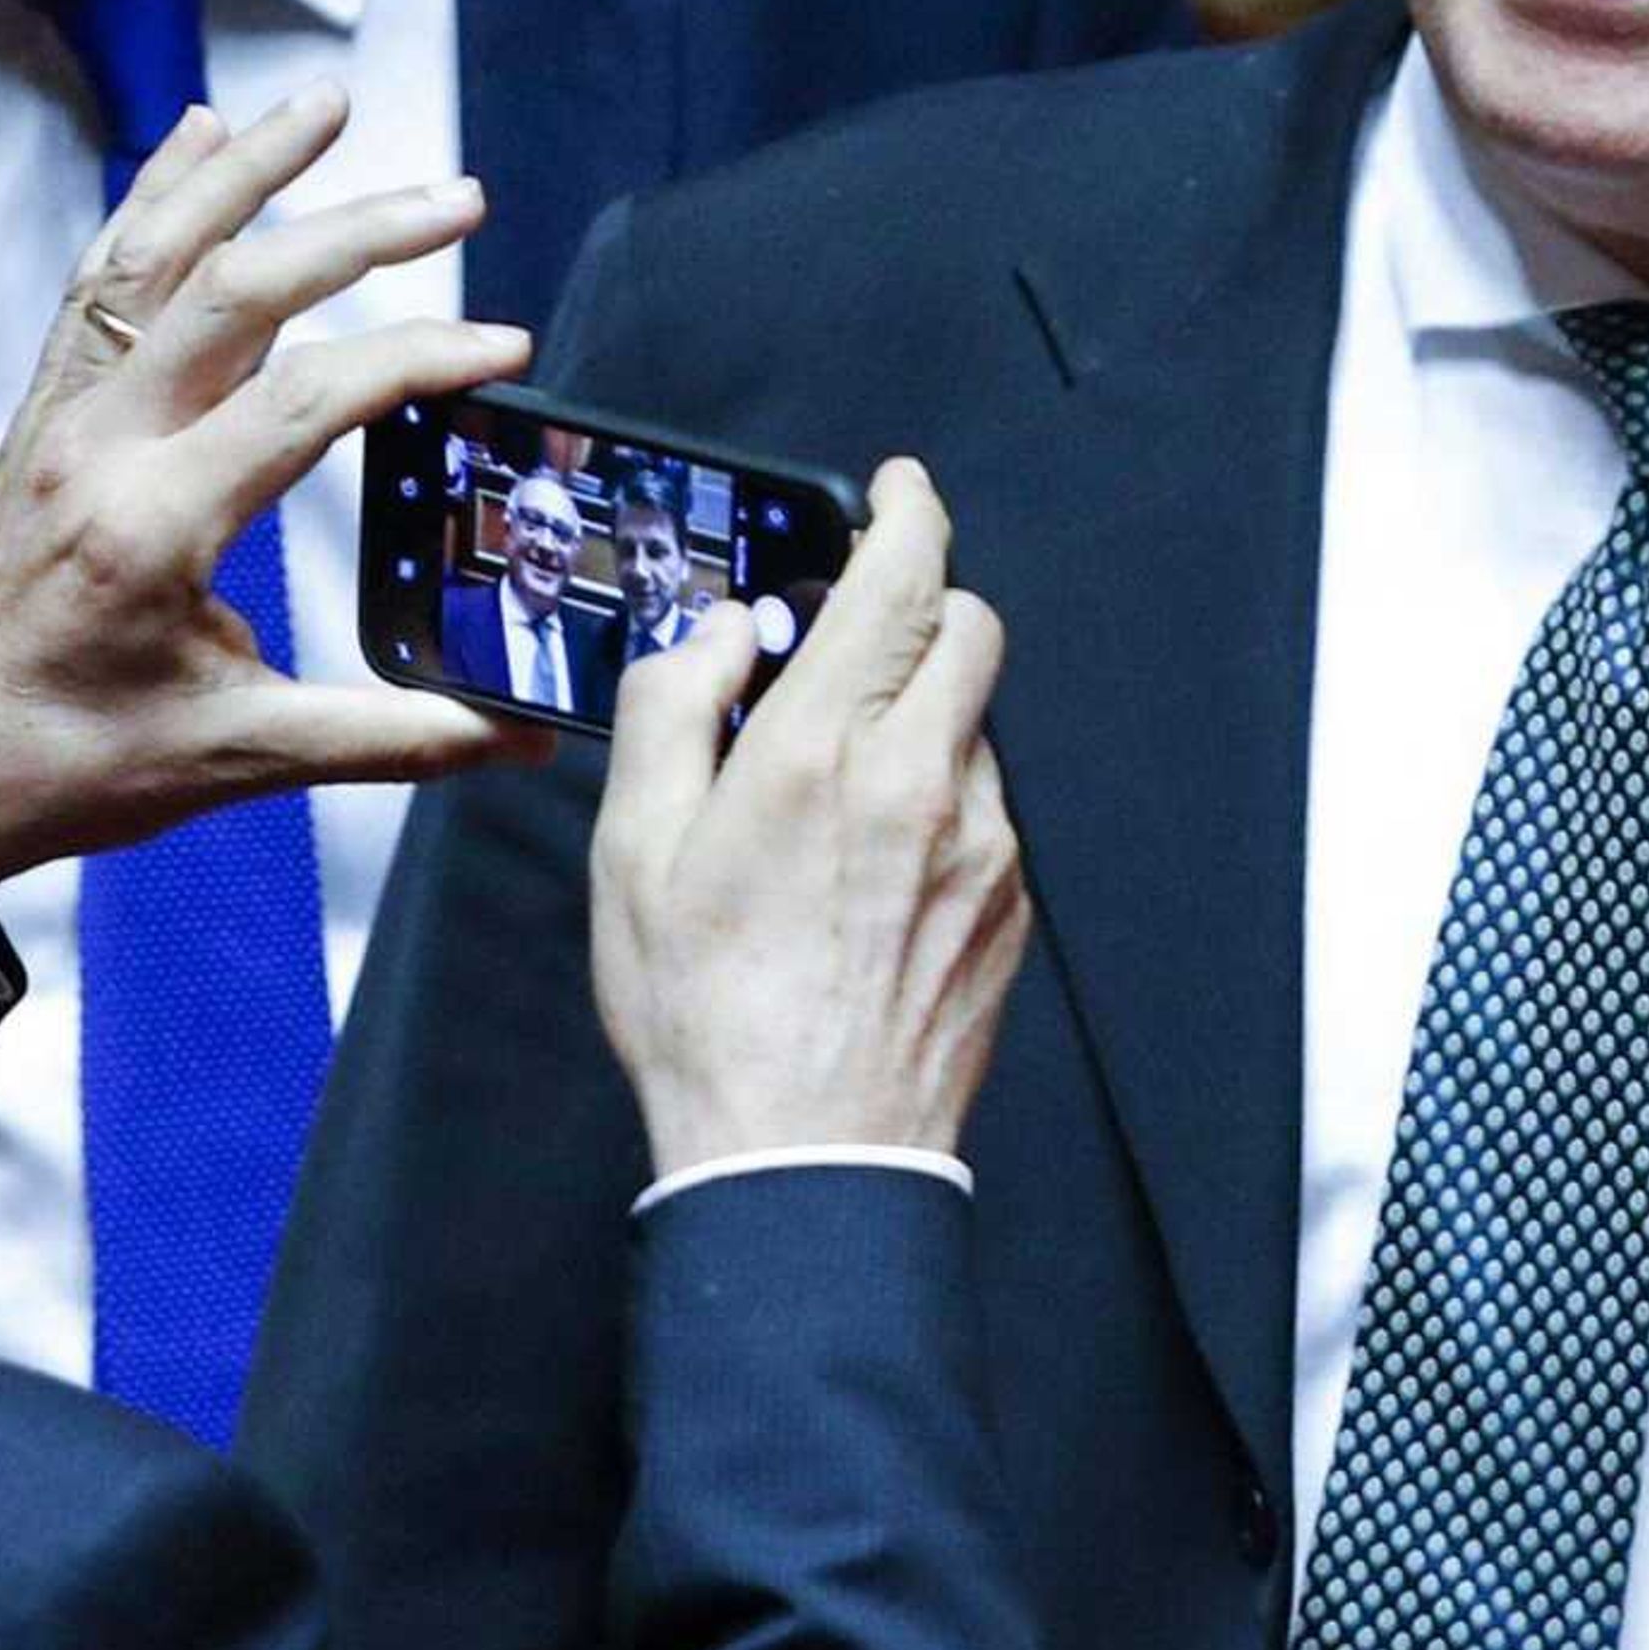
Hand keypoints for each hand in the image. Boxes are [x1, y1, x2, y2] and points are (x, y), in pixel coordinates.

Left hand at [0, 86, 541, 944]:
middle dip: (358, 231)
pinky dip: (153, 199)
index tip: (504, 349)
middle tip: (460, 199)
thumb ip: (393, 734)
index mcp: (153, 526)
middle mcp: (97, 448)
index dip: (420, 358)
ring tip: (328, 105)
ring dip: (247, 173)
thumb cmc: (76, 768)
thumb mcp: (243, 759)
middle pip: (237, 292)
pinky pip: (96, 280)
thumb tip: (524, 735)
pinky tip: (203, 137)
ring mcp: (59, 420)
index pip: (311, 399)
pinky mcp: (41, 415)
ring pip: (155, 258)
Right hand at [591, 460, 1028, 1176]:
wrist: (806, 1157)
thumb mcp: (636, 851)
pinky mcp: (1012, 900)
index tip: (898, 492)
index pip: (903, 577)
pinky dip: (940, 800)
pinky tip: (872, 869)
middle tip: (851, 643)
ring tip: (837, 798)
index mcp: (823, 752)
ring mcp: (982, 842)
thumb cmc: (709, 1015)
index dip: (908, 512)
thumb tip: (726, 632)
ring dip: (922, 719)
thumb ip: (676, 709)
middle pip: (969, 628)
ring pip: (976, 722)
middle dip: (920, 610)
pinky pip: (986, 808)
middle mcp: (923, 780)